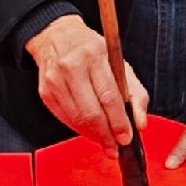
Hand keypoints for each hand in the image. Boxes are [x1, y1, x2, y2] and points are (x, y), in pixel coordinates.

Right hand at [27, 15, 147, 149]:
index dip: (119, 122)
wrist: (56, 37)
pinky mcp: (45, 92)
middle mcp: (72, 67)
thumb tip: (140, 123)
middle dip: (106, 135)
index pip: (109, 96)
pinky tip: (90, 131)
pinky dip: (80, 129)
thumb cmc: (92, 51)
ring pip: (77, 119)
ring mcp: (55, 81)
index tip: (126, 138)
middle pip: (91, 112)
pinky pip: (65, 118)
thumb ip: (135, 93)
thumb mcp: (120, 63)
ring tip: (105, 142)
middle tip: (115, 148)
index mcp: (94, 55)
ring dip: (93, 135)